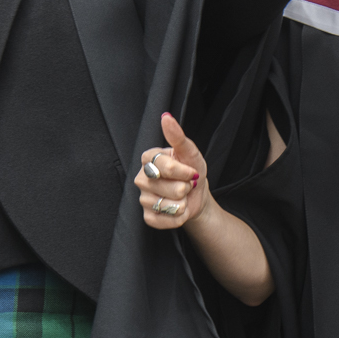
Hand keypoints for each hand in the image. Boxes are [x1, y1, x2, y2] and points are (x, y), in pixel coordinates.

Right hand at [136, 113, 211, 231]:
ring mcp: (142, 197)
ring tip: (182, 196)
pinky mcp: (147, 216)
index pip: (164, 166)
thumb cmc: (192, 170)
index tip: (192, 172)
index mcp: (149, 158)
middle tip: (186, 184)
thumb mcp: (189, 152)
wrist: (197, 195)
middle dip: (185, 188)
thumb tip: (166, 117)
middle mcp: (141, 177)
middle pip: (167, 187)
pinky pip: (163, 220)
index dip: (183, 172)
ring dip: (183, 203)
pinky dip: (177, 217)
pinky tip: (178, 209)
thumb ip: (177, 136)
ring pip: (166, 204)